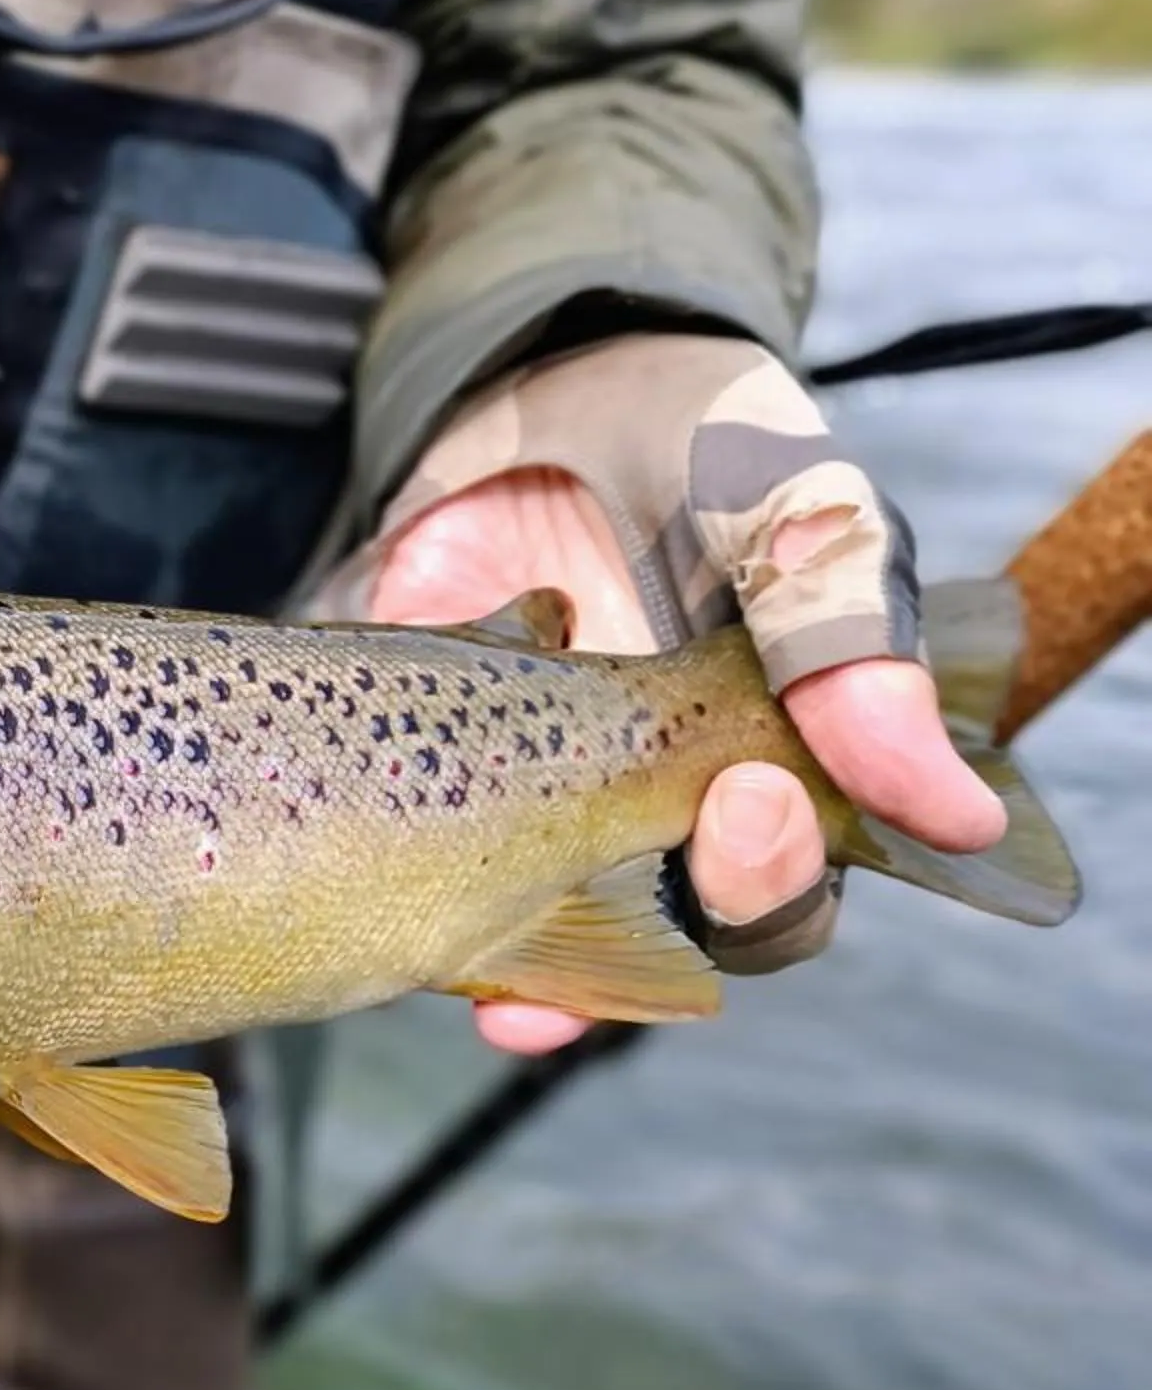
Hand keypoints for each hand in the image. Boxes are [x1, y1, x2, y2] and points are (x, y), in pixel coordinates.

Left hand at [371, 464, 1001, 1054]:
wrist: (514, 385)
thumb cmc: (682, 432)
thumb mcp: (775, 489)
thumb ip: (845, 620)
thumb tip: (948, 808)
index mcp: (785, 737)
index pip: (812, 862)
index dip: (789, 864)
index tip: (756, 791)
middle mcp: (678, 787)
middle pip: (720, 920)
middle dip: (720, 899)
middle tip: (705, 814)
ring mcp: (556, 794)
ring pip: (594, 941)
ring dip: (585, 989)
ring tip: (561, 992)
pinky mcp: (441, 783)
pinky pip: (460, 906)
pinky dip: (472, 967)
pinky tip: (487, 1005)